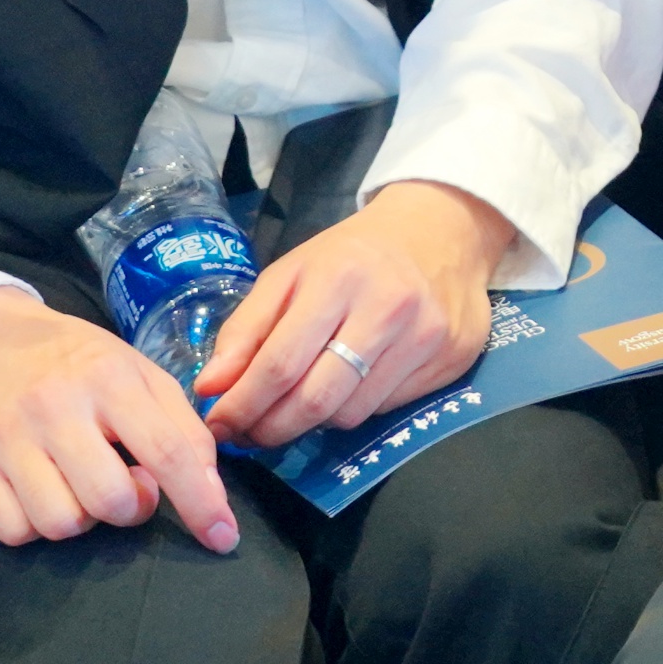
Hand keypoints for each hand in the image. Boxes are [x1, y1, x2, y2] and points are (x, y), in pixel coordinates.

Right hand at [0, 285, 239, 553]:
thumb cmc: (78, 363)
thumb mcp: (138, 373)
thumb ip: (182, 427)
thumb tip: (212, 494)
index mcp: (109, 378)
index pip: (167, 451)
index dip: (201, 503)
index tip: (224, 537)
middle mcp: (55, 407)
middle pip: (109, 501)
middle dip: (131, 508)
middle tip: (128, 483)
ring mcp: (8, 439)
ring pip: (61, 524)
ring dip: (83, 518)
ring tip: (81, 483)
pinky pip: (15, 533)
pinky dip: (36, 527)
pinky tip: (44, 492)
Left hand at [193, 180, 511, 447]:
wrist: (443, 229)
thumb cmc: (354, 254)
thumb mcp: (291, 273)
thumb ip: (246, 329)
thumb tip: (210, 388)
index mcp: (338, 278)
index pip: (280, 364)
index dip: (243, 405)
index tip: (220, 425)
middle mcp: (388, 309)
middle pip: (315, 400)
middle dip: (272, 428)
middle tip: (250, 434)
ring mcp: (426, 337)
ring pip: (351, 414)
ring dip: (313, 422)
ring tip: (296, 408)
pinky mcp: (452, 359)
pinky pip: (387, 409)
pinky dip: (356, 408)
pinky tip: (346, 389)